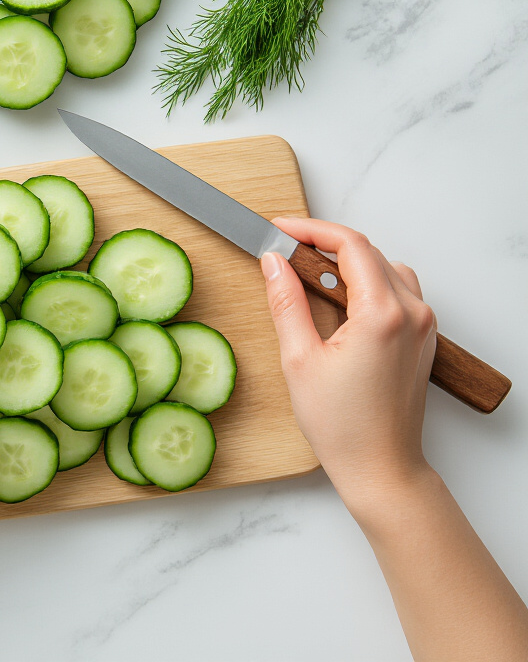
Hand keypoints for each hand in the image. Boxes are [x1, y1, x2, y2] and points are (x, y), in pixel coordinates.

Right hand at [262, 217, 527, 660]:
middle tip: (283, 251)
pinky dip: (367, 284)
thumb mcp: (298, 359)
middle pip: (369, 252)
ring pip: (386, 269)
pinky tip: (338, 301)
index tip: (278, 228)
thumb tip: (273, 263)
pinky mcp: (423, 339)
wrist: (381, 468)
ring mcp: (424, 326)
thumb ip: (285, 302)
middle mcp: (412, 312)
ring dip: (348, 263)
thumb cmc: (341, 425)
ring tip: (309, 277)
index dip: (310, 229)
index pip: (350, 245)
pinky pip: (399, 292)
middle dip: (324, 245)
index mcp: (382, 313)